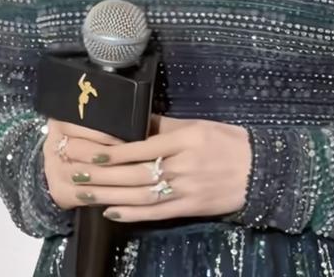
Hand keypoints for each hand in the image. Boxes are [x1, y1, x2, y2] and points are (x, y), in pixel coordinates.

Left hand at [43, 114, 251, 222]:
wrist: (258, 171)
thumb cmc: (227, 142)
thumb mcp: (198, 125)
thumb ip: (167, 125)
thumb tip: (135, 120)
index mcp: (186, 139)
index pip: (143, 146)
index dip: (115, 151)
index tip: (91, 151)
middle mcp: (183, 165)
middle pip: (135, 173)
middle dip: (103, 174)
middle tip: (76, 172)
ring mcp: (185, 189)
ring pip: (140, 195)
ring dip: (109, 195)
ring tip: (85, 191)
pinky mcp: (187, 208)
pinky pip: (154, 213)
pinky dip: (131, 213)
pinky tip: (110, 211)